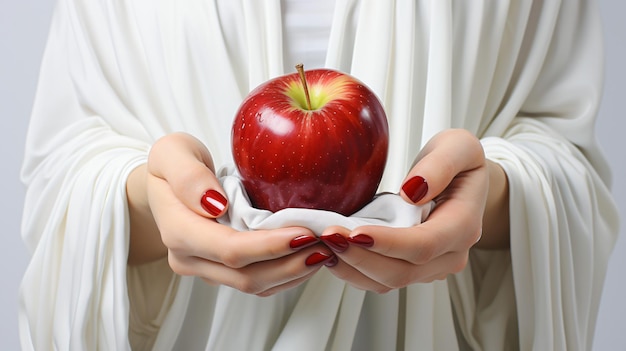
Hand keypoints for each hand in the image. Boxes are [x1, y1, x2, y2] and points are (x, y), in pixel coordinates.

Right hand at [138, 132, 333, 295]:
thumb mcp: (172, 153)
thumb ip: (187, 175)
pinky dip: (287, 274)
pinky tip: (308, 256)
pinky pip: (257, 283)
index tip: (305, 232)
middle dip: (291, 264)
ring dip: (293, 273)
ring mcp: (205, 270)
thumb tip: (215, 203)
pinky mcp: (221, 272)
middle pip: (246, 276)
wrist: (162, 187)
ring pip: (255, 285)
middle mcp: (190, 260)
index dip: (270, 246)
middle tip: (327, 245)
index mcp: (178, 232)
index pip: (230, 249)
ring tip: (326, 251)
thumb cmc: (172, 165)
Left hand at [319, 129, 489, 292]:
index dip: (387, 243)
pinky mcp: (412, 269)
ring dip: (351, 266)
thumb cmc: (460, 163)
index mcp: (463, 225)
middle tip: (327, 235)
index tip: (354, 232)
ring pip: (387, 281)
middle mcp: (449, 255)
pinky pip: (380, 280)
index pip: (424, 245)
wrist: (463, 183)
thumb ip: (441, 164)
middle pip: (401, 271)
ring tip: (322, 244)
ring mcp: (431, 267)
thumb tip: (413, 190)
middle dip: (359, 256)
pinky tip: (332, 252)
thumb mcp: (458, 146)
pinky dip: (353, 269)